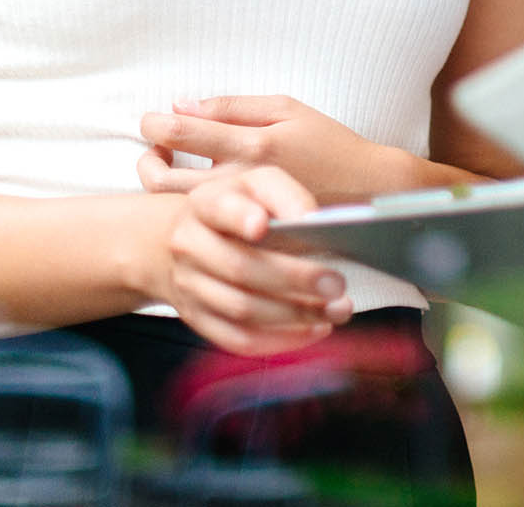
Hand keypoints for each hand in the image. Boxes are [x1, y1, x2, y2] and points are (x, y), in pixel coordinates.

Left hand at [140, 96, 414, 204]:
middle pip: (164, 179)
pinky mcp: (245, 236)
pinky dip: (184, 205)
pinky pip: (200, 223)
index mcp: (252, 145)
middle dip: (146, 159)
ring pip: (174, 206)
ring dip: (158, 183)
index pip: (183, 132)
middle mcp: (240, 182)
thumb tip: (182, 105)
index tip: (153, 120)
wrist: (366, 191)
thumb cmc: (328, 143)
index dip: (157, 124)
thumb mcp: (288, 109)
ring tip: (166, 165)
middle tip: (152, 148)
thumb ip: (233, 106)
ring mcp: (240, 213)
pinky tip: (190, 189)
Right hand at [144, 165, 353, 355]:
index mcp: (205, 204)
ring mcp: (190, 287)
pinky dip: (280, 339)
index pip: (219, 209)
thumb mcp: (256, 185)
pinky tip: (314, 329)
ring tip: (337, 309)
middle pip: (240, 268)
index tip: (262, 225)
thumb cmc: (237, 208)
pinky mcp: (199, 319)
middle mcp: (189, 247)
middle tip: (336, 283)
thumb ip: (283, 194)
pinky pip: (238, 339)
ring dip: (294, 314)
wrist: (186, 239)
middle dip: (293, 278)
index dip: (240, 217)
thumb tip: (311, 218)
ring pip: (241, 308)